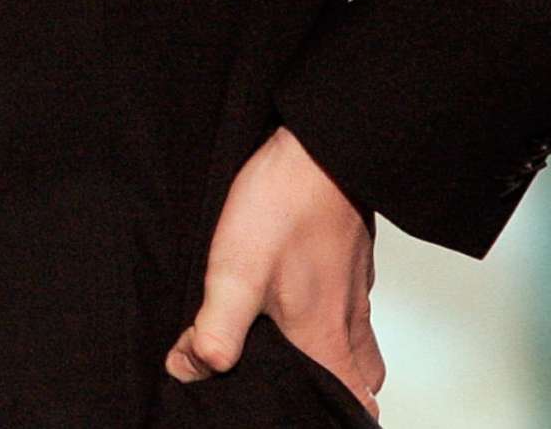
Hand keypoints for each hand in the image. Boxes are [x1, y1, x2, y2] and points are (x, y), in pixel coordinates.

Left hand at [166, 126, 383, 418]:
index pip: (351, 404)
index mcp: (326, 338)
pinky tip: (295, 296)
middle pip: (360, 380)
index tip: (301, 414)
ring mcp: (353, 288)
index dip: (334, 417)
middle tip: (296, 388)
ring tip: (292, 350)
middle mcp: (349, 321)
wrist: (321, 149)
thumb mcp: (235, 274)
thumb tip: (190, 370)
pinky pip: (348, 303)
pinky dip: (331, 315)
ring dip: (334, 355)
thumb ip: (215, 329)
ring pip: (357, 342)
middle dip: (336, 393)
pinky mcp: (348, 259)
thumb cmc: (285, 209)